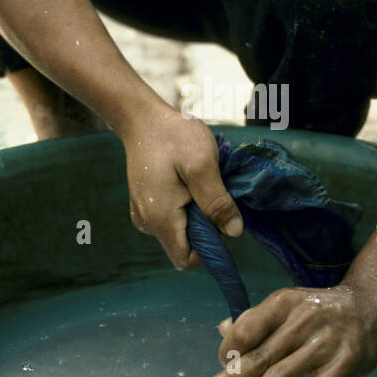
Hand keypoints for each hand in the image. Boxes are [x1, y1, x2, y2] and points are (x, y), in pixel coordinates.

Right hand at [122, 105, 242, 268]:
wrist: (142, 117)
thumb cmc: (173, 136)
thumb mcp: (203, 166)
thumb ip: (218, 202)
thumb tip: (234, 232)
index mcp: (160, 218)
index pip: (186, 259)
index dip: (209, 247)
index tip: (219, 218)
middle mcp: (148, 222)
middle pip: (184, 245)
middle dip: (204, 226)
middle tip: (209, 191)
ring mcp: (144, 214)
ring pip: (179, 231)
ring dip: (196, 214)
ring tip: (197, 182)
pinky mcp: (146, 204)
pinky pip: (172, 217)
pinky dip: (185, 206)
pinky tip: (186, 180)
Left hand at [198, 281, 376, 376]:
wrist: (370, 305)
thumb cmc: (319, 309)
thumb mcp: (289, 304)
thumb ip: (256, 319)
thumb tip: (222, 330)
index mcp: (284, 303)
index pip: (247, 327)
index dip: (229, 347)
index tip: (223, 363)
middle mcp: (302, 321)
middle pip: (260, 355)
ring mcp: (324, 344)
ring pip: (283, 376)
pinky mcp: (344, 364)